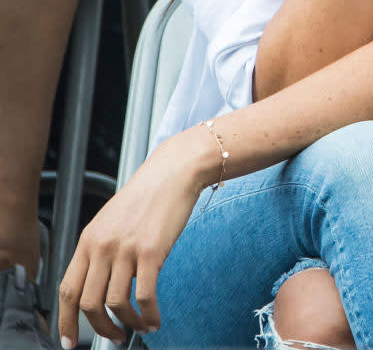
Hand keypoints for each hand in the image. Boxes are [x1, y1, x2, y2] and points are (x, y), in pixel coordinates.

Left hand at [58, 133, 203, 346]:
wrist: (173, 172)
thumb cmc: (147, 195)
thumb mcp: (111, 220)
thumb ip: (101, 250)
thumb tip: (100, 285)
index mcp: (89, 239)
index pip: (67, 289)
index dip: (66, 321)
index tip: (69, 341)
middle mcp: (102, 245)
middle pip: (88, 303)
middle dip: (99, 330)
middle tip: (112, 337)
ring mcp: (125, 249)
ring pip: (115, 304)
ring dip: (127, 324)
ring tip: (138, 327)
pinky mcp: (151, 251)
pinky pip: (144, 297)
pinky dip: (149, 316)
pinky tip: (155, 319)